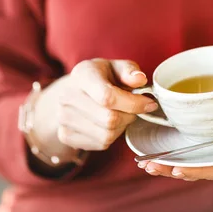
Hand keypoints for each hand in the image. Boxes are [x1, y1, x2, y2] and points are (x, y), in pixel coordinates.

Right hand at [34, 59, 157, 159]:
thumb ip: (130, 71)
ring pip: (106, 135)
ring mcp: (63, 117)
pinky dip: (112, 137)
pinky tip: (110, 124)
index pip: (107, 96)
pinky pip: (100, 144)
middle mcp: (67, 95)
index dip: (133, 104)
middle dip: (130, 116)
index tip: (149, 103)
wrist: (75, 90)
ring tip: (122, 114)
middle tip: (134, 109)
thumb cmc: (102, 77)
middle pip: (109, 119)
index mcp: (82, 74)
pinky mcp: (65, 135)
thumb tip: (140, 79)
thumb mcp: (117, 67)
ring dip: (122, 127)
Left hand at [138, 123, 212, 180]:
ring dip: (166, 162)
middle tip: (148, 166)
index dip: (197, 170)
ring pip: (188, 157)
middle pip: (195, 166)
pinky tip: (153, 145)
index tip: (178, 170)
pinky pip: (188, 143)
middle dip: (172, 169)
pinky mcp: (209, 132)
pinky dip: (171, 147)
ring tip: (144, 162)